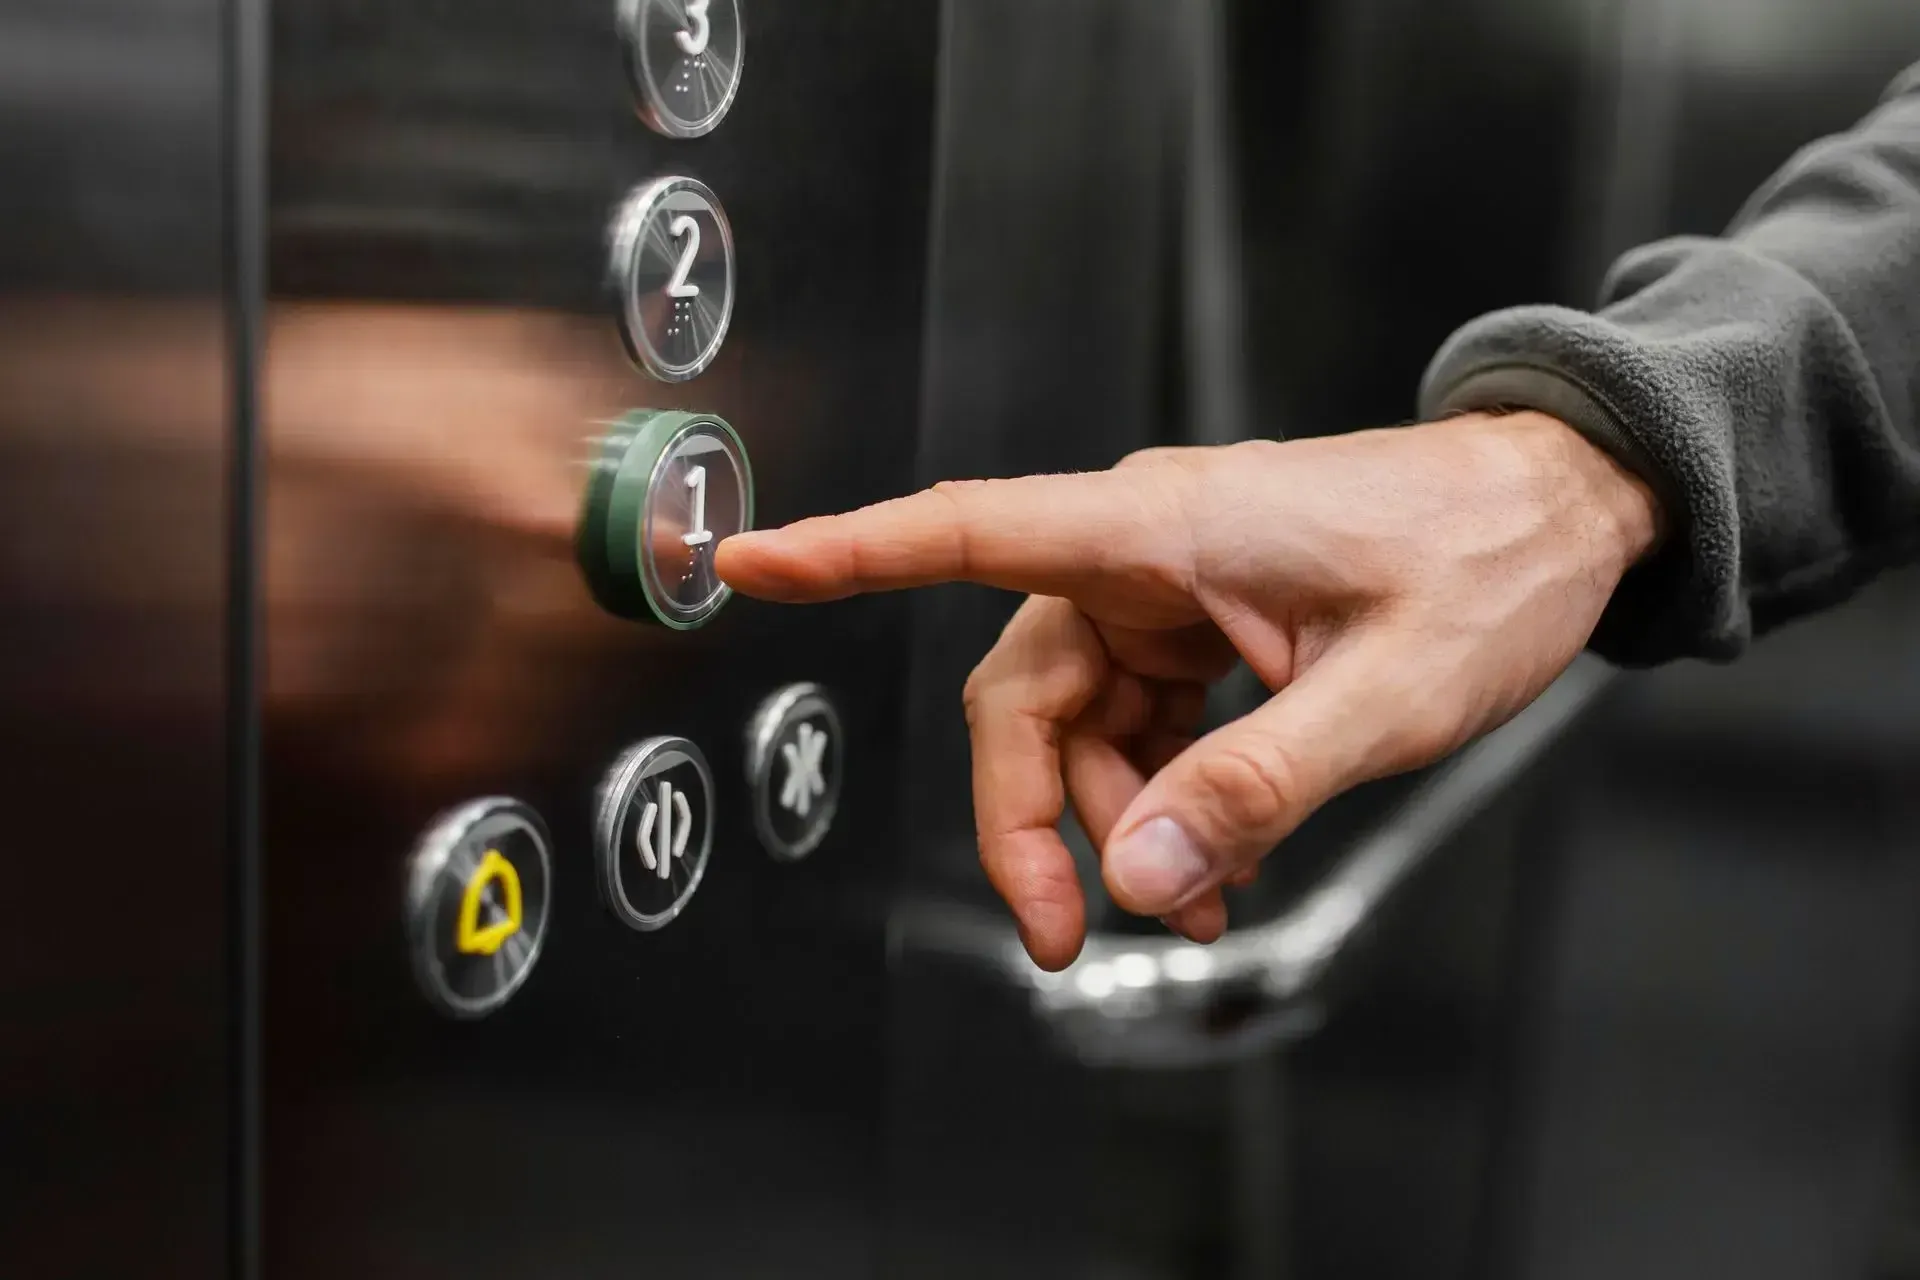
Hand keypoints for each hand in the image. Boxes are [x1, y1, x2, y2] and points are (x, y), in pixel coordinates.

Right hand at [715, 412, 1659, 969]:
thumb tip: (1139, 873)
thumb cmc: (1485, 560)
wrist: (1562, 513)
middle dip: (1033, 819)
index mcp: (1162, 530)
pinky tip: (1207, 863)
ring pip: (1079, 727)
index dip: (850, 551)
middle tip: (1064, 931)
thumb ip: (1258, 784)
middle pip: (1023, 695)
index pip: (970, 531)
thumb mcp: (1385, 693)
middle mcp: (1142, 555)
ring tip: (1191, 901)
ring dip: (1112, 825)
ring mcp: (1170, 596)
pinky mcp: (1202, 631)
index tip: (749, 559)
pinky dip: (1157, 803)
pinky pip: (1138, 730)